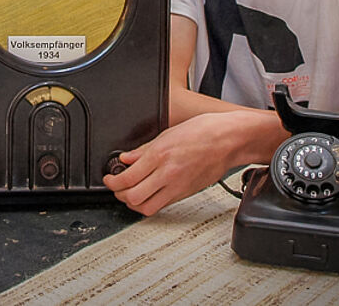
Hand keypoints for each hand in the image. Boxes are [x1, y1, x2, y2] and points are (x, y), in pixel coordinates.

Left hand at [103, 113, 243, 215]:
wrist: (229, 140)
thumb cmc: (204, 131)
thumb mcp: (167, 134)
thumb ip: (144, 150)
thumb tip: (126, 159)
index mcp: (160, 155)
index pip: (127, 177)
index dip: (112, 181)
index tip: (109, 179)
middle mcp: (167, 173)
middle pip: (133, 197)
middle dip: (119, 194)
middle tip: (116, 187)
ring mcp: (178, 186)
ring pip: (147, 207)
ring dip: (133, 203)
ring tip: (129, 193)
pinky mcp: (186, 193)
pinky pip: (162, 205)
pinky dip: (150, 203)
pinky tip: (147, 194)